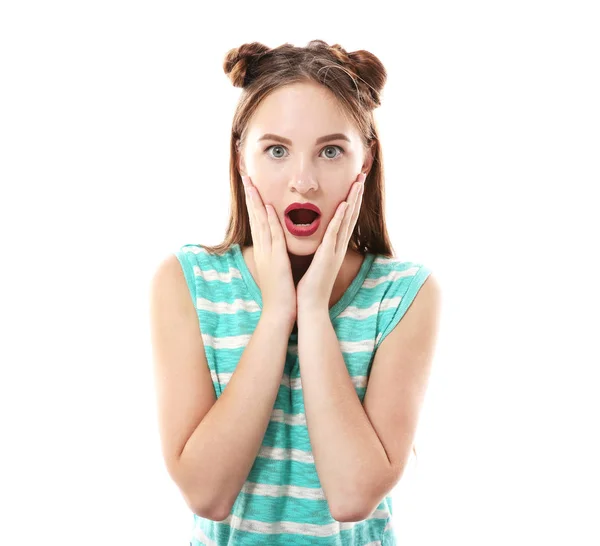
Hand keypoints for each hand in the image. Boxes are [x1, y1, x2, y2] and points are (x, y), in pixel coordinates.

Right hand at [242, 175, 296, 324]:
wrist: (280, 311)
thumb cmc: (280, 291)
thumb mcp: (276, 267)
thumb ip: (275, 253)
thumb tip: (276, 242)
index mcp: (263, 249)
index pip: (256, 220)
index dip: (253, 201)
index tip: (250, 184)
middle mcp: (262, 248)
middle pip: (254, 216)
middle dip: (249, 195)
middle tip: (245, 175)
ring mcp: (267, 253)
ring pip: (260, 222)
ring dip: (257, 202)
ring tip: (252, 183)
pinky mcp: (276, 260)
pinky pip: (273, 237)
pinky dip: (270, 222)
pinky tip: (269, 208)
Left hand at [296, 172, 366, 310]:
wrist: (309, 305)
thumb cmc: (309, 286)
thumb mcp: (315, 262)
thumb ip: (318, 249)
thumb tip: (316, 239)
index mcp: (334, 247)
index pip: (345, 219)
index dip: (351, 201)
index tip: (354, 185)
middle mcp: (338, 247)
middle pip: (350, 216)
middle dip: (356, 195)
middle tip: (362, 176)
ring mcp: (335, 251)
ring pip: (347, 221)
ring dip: (353, 201)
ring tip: (358, 183)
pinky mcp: (328, 256)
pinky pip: (335, 234)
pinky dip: (341, 219)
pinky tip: (344, 205)